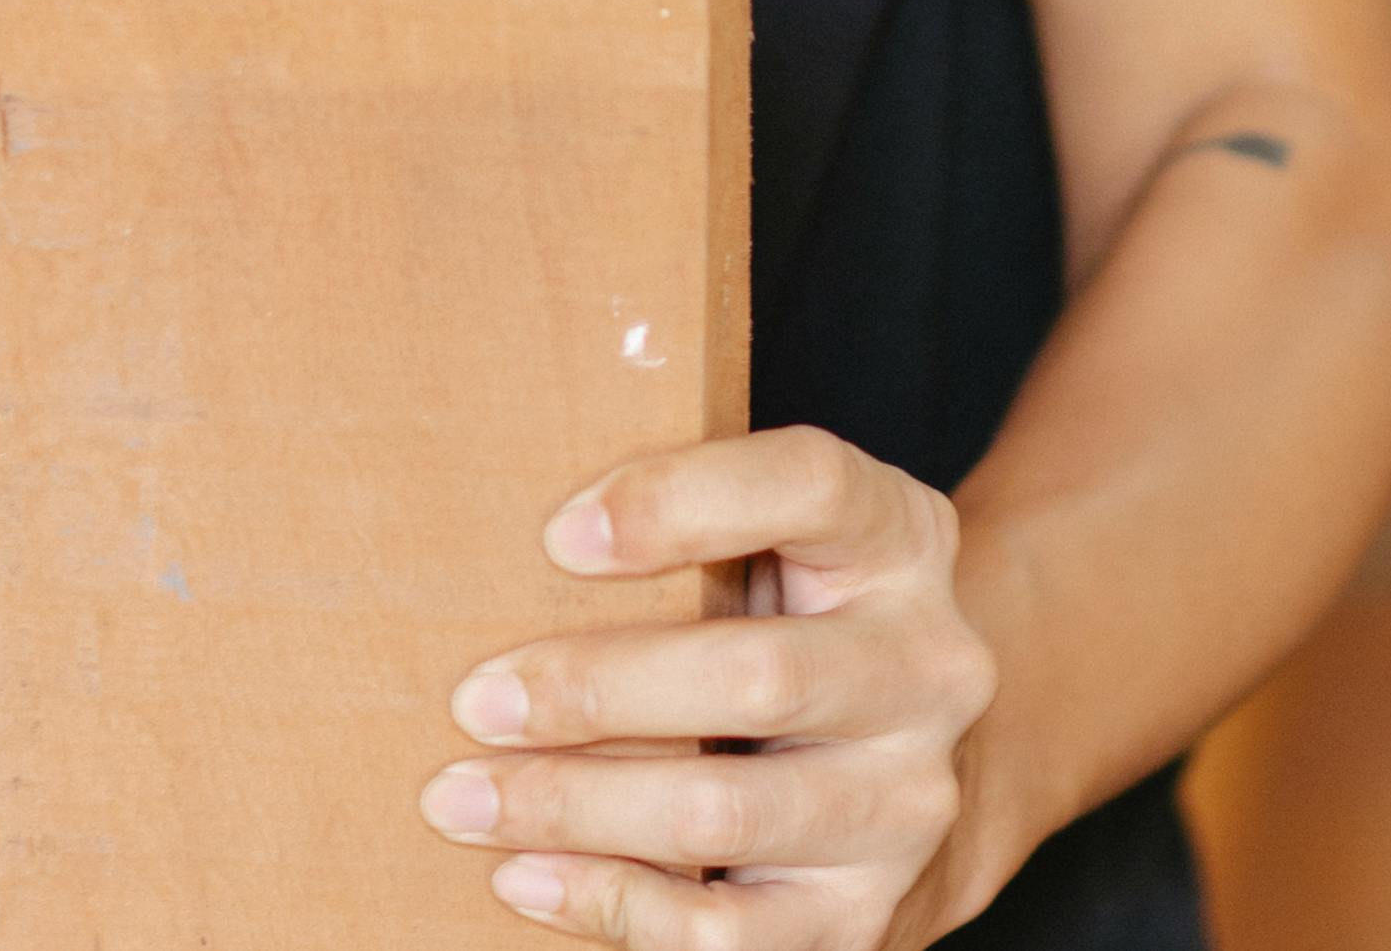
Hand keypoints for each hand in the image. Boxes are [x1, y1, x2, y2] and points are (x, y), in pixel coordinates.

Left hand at [419, 427, 1003, 949]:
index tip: (557, 536)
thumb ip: (685, 521)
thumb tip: (506, 541)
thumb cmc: (787, 615)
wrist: (894, 756)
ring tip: (465, 799)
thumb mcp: (769, 537)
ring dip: (575, 807)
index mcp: (898, 541)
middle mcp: (926, 670)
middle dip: (594, 690)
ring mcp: (904, 803)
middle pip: (760, 676)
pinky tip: (526, 874)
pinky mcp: (859, 912)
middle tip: (475, 702)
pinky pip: (726, 932)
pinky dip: (611, 902)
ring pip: (728, 812)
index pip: (812, 485)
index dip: (683, 501)